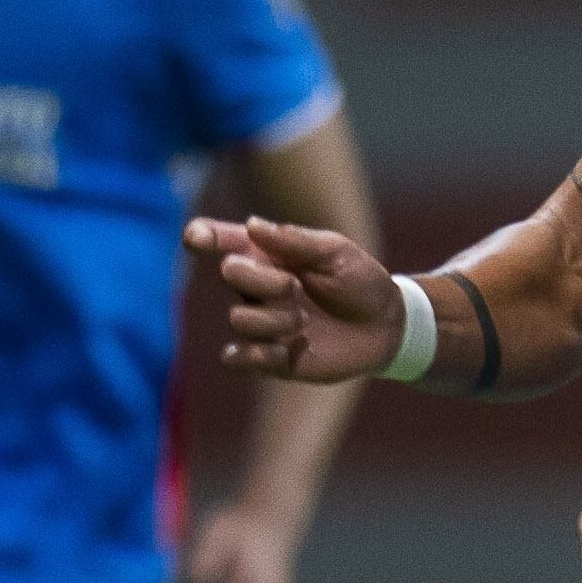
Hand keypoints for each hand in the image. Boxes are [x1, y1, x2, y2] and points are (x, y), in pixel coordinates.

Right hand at [188, 214, 402, 381]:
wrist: (385, 325)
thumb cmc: (360, 280)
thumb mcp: (337, 252)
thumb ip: (296, 240)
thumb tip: (252, 224)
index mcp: (268, 254)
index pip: (224, 241)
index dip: (204, 236)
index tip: (197, 237)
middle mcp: (257, 287)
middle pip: (231, 275)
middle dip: (259, 279)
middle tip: (294, 287)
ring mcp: (262, 322)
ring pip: (238, 319)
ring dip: (271, 319)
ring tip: (303, 321)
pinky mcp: (270, 357)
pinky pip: (240, 358)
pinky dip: (257, 355)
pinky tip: (285, 349)